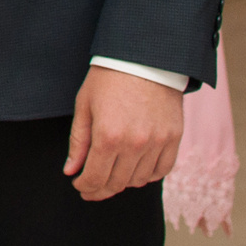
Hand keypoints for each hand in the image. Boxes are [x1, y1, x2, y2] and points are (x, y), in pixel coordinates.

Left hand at [64, 66, 181, 200]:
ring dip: (123, 182)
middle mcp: (134, 143)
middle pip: (116, 183)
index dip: (84, 187)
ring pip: (139, 180)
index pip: (95, 177)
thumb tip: (71, 171)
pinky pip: (162, 170)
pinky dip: (148, 174)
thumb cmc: (108, 78)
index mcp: (108, 135)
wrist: (144, 56)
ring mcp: (157, 142)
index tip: (79, 185)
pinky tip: (136, 169)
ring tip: (112, 174)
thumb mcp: (85, 105)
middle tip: (91, 188)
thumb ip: (78, 141)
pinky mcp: (174, 137)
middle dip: (100, 189)